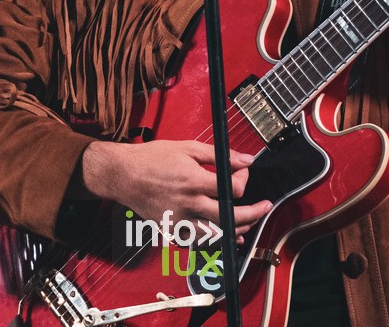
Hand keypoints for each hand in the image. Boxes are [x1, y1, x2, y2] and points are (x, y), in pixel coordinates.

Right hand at [81, 140, 271, 236]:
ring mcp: (179, 220)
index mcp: (193, 181)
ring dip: (236, 230)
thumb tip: (246, 159)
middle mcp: (188, 204)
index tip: (243, 172)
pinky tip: (225, 235)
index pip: (232, 188)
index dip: (244, 179)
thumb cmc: (153, 158)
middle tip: (265, 207)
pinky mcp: (171, 230)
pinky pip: (198, 242)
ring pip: (216, 235)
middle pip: (230, 217)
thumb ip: (219, 155)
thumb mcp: (188, 147)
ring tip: (248, 223)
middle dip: (253, 213)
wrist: (123, 174)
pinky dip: (214, 240)